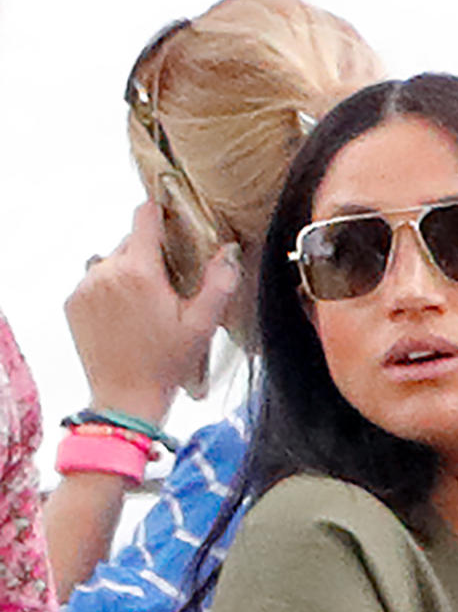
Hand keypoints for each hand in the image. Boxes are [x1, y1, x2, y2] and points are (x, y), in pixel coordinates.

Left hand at [64, 202, 239, 421]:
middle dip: (151, 255)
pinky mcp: (74, 304)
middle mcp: (106, 272)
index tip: (171, 220)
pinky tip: (127, 316)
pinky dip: (110, 290)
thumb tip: (229, 251)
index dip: (160, 212)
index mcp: (140, 272)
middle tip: (169, 286)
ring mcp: (86, 288)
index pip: (145, 216)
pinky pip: (94, 281)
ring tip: (147, 305)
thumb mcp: (202, 324)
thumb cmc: (166, 364)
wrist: (126, 398)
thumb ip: (219, 282)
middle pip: (131, 242)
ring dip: (129, 272)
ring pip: (111, 261)